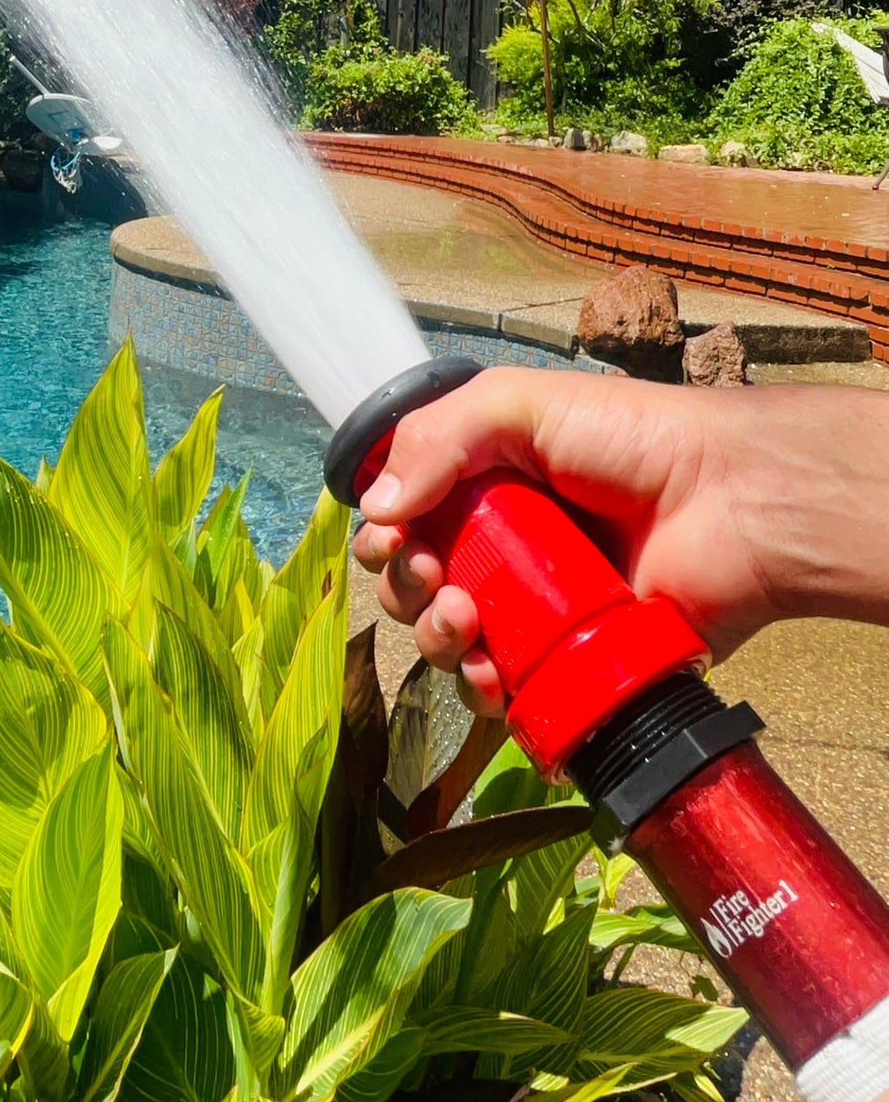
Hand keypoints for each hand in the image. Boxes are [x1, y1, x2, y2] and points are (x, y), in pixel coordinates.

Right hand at [351, 368, 888, 713]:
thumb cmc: (633, 439)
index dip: (384, 533)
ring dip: (435, 637)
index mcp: (488, 485)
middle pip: (416, 585)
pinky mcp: (570, 665)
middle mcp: (506, 549)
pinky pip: (505, 696)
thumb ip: (437, 437)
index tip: (390, 536)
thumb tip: (373, 507)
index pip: (407, 520)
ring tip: (463, 616)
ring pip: (451, 644)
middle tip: (434, 576)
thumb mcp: (522, 405)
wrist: (728, 501)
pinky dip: (482, 689)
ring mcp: (537, 611)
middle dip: (406, 586)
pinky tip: (489, 672)